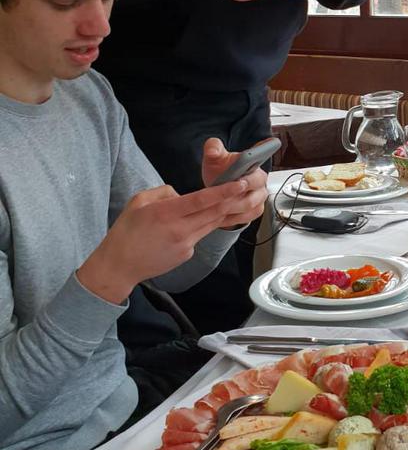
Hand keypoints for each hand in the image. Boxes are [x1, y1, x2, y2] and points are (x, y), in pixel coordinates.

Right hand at [77, 177, 253, 303]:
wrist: (119, 266)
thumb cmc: (125, 232)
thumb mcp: (138, 202)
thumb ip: (163, 193)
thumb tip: (182, 194)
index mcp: (166, 213)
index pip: (202, 200)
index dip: (224, 191)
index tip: (240, 183)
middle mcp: (180, 229)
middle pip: (214, 212)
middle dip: (233, 199)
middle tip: (246, 187)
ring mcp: (186, 244)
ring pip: (211, 223)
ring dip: (223, 211)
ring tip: (234, 199)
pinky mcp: (188, 254)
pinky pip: (200, 235)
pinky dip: (202, 226)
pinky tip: (191, 224)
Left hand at [201, 137, 269, 227]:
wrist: (217, 190)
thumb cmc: (218, 172)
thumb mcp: (212, 158)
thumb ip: (212, 148)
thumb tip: (213, 149)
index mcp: (253, 161)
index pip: (263, 153)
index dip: (261, 158)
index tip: (245, 176)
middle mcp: (260, 178)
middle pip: (256, 185)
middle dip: (238, 191)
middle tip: (224, 195)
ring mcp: (260, 195)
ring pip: (252, 204)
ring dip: (234, 206)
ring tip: (220, 206)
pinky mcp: (257, 209)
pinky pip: (249, 215)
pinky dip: (235, 217)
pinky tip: (224, 215)